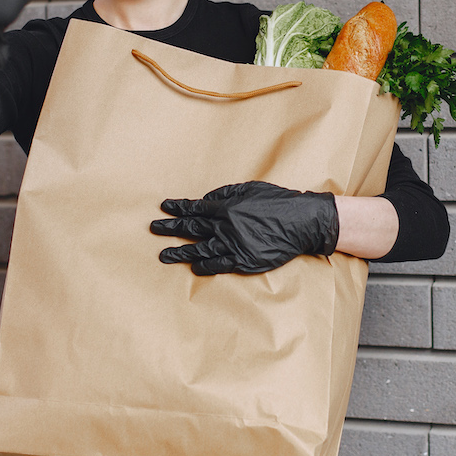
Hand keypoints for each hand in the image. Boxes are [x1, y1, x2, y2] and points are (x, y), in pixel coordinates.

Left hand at [152, 181, 339, 274]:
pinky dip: (205, 267)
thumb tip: (205, 201)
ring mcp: (234, 245)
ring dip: (180, 252)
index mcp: (226, 207)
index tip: (164, 207)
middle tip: (154, 228)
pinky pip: (219, 265)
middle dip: (171, 228)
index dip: (178, 208)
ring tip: (164, 254)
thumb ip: (226, 194)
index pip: (195, 208)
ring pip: (200, 249)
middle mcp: (226, 227)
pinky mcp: (244, 261)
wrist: (301, 222)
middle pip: (192, 228)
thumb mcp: (251, 189)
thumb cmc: (277, 202)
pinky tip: (193, 267)